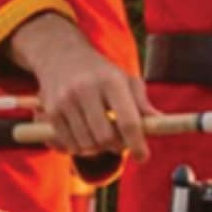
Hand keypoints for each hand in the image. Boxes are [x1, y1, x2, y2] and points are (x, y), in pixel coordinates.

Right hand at [10, 13, 155, 160]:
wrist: (58, 55)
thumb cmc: (99, 71)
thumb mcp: (123, 78)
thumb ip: (141, 101)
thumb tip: (159, 121)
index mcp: (111, 81)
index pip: (127, 121)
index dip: (137, 143)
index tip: (143, 157)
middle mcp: (86, 90)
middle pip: (106, 138)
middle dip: (116, 146)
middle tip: (120, 142)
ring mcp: (66, 101)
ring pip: (87, 145)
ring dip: (97, 148)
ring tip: (101, 135)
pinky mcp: (51, 112)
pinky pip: (68, 145)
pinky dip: (80, 147)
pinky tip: (84, 134)